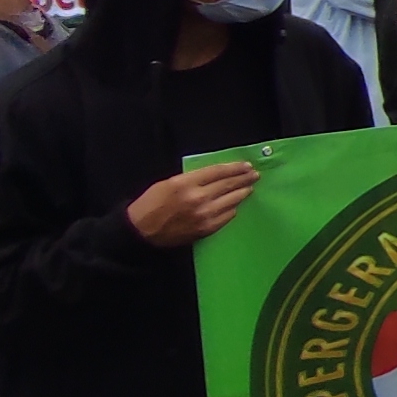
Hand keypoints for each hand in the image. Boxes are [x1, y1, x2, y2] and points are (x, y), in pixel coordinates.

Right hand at [128, 162, 259, 247]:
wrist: (141, 231)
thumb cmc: (151, 204)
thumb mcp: (168, 183)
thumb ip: (193, 178)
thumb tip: (215, 175)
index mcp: (186, 183)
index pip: (218, 172)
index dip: (235, 168)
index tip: (246, 165)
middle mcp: (198, 198)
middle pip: (228, 185)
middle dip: (244, 179)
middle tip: (255, 175)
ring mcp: (204, 215)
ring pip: (231, 200)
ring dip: (242, 193)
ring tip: (249, 188)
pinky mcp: (207, 229)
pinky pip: (227, 216)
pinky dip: (232, 209)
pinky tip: (235, 205)